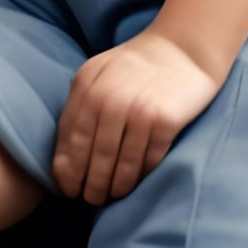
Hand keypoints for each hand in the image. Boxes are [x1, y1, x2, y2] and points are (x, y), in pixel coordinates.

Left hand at [51, 28, 223, 204]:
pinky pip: (148, 160)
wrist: (183, 47)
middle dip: (88, 183)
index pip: (71, 135)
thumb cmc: (137, 63)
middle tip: (87, 200)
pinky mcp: (164, 121)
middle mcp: (109, 97)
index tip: (65, 187)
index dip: (67, 166)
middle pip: (93, 154)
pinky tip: (135, 185)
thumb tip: (66, 145)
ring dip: (113, 187)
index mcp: (87, 84)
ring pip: (120, 163)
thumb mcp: (100, 72)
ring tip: (109, 197)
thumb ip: (82, 100)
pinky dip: (140, 177)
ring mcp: (137, 109)